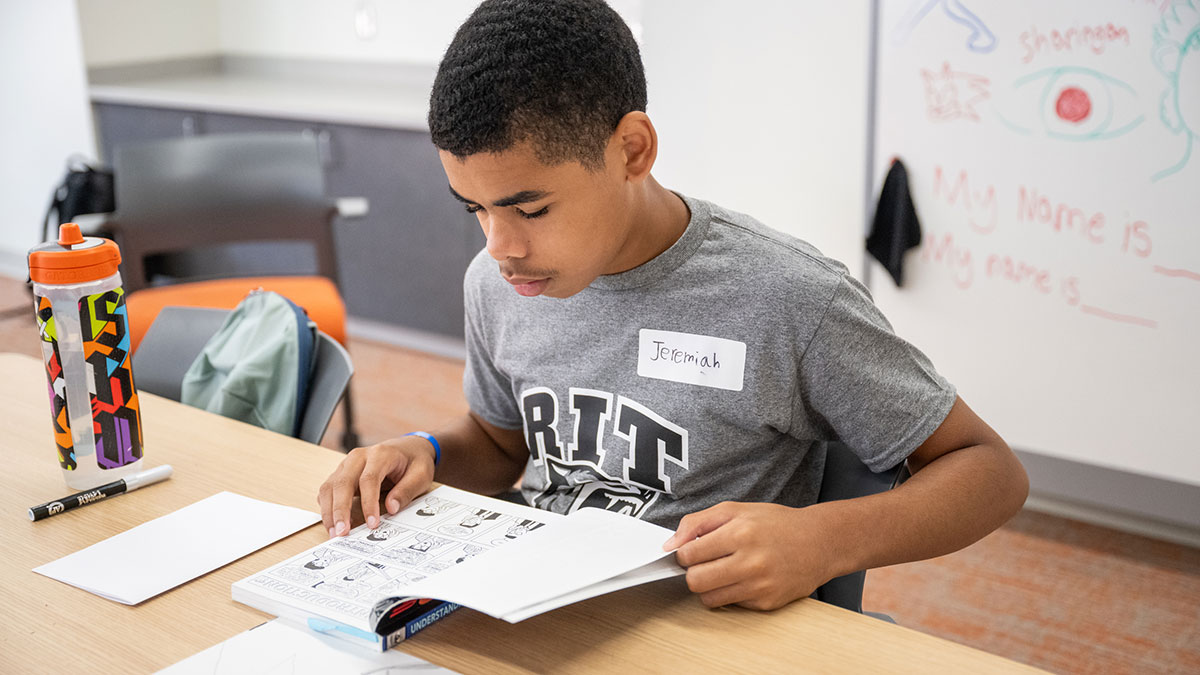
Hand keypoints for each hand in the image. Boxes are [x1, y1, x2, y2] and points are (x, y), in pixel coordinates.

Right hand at [316, 435, 436, 537]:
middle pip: (342, 482)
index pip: (369, 479)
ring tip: (335, 533)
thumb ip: (407, 491)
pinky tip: (332, 523)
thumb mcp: (421, 475)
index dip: (368, 503)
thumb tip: (391, 508)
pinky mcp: (341, 474)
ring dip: (329, 511)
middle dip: (340, 510)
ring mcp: (347, 465)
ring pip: (330, 487)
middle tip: (342, 532)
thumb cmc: (414, 461)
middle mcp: (359, 457)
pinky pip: (328, 490)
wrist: (407, 449)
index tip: (372, 524)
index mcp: (380, 454)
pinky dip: (327, 507)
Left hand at [663, 501, 840, 610]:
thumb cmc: (776, 524)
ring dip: (708, 586)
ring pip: (710, 598)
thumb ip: (697, 523)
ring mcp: (760, 585)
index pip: (689, 555)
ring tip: (721, 571)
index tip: (690, 552)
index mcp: (740, 533)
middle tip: (703, 564)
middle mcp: (751, 561)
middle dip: (693, 573)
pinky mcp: (768, 602)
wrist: (819, 542)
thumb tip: (670, 545)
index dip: (683, 554)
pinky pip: (732, 604)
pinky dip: (731, 593)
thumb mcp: (735, 510)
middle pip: (695, 581)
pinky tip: (743, 578)